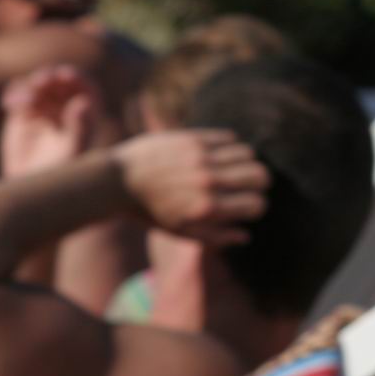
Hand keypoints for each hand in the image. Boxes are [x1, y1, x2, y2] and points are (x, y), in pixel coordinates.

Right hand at [0, 65, 98, 175]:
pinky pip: (19, 94)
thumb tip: (83, 102)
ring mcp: (44, 108)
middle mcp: (66, 107)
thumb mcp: (72, 151)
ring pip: (38, 87)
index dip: (77, 78)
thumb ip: (80, 128)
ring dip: (31, 89)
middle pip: (60, 83)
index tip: (64, 75)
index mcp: (86, 114)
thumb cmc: (61, 171)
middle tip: (42, 82)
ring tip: (24, 104)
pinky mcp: (23, 113)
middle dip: (51, 79)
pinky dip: (15, 95)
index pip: (85, 88)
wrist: (33, 183)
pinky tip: (11, 105)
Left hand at [112, 129, 270, 246]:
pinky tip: (219, 154)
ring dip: (245, 162)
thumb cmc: (147, 211)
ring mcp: (201, 157)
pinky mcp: (193, 138)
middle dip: (260, 183)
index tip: (248, 205)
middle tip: (250, 185)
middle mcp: (208, 182)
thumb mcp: (179, 232)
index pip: (257, 204)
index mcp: (207, 209)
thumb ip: (215, 237)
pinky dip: (230, 146)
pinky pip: (230, 138)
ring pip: (248, 154)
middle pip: (260, 176)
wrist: (114, 181)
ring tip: (233, 168)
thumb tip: (246, 235)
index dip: (257, 206)